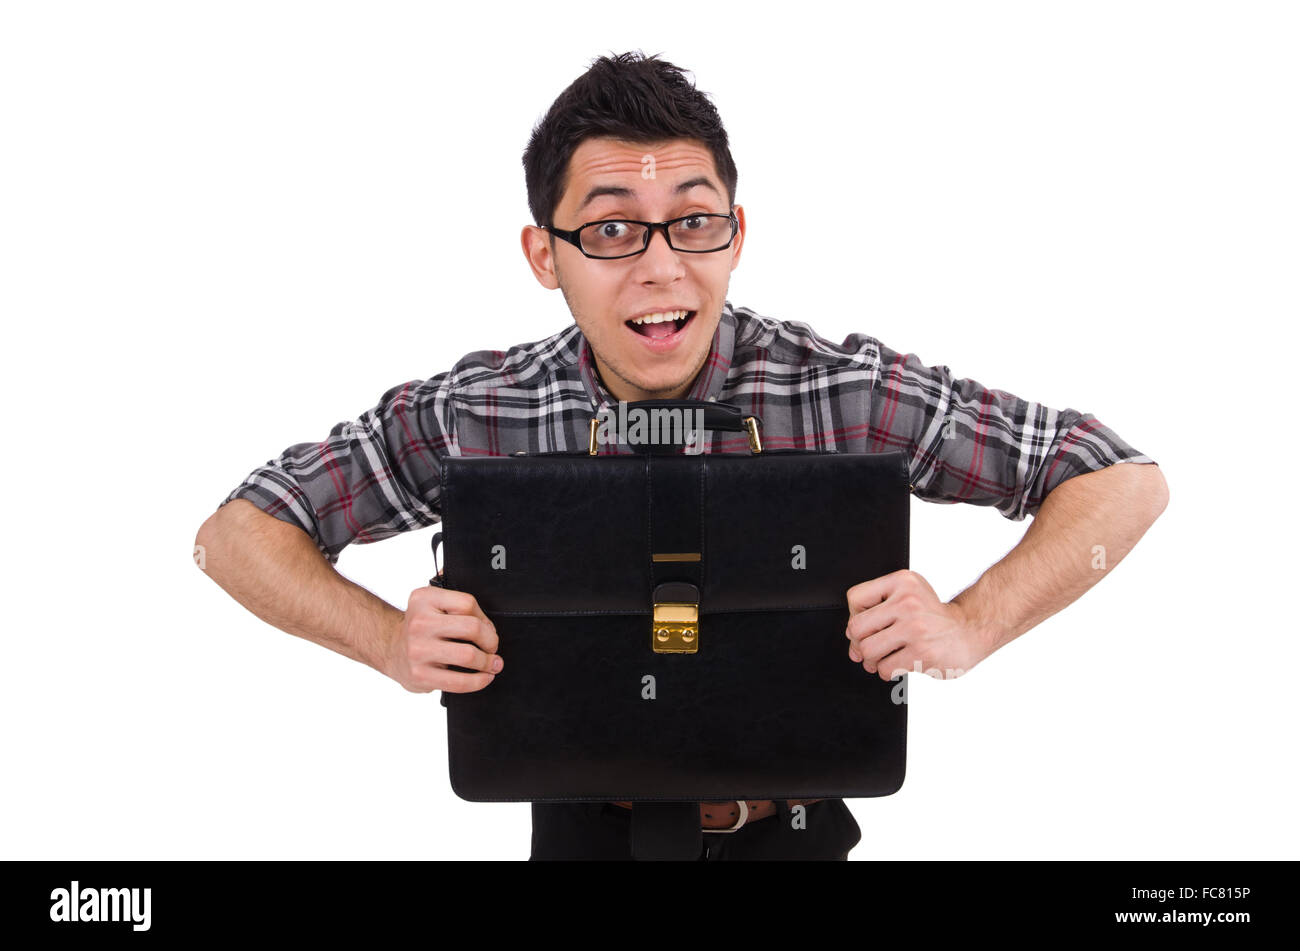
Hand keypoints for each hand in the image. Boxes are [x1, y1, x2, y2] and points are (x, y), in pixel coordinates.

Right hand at [386, 586, 501, 692]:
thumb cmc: (420, 627)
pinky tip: (484, 677)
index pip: (468, 603)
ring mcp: (418, 649)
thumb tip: (485, 601)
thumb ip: (454, 596)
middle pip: (472, 628)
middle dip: (491, 641)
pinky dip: (478, 681)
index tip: (488, 629)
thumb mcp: (431, 602)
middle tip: (492, 647)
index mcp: (424, 599)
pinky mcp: (420, 674)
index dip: (485, 619)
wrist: (390, 650)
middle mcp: (419, 622)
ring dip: (488, 662)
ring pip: (468, 655)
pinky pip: (458, 681)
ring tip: (492, 664)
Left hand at [845, 569, 992, 680]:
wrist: (971, 630)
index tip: (869, 625)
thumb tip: (852, 643)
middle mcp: (908, 602)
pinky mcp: (922, 653)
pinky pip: (886, 668)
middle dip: (860, 643)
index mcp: (902, 581)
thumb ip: (877, 609)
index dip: (855, 616)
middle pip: (857, 627)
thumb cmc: (934, 616)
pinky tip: (899, 663)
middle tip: (873, 647)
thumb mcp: (908, 593)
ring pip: (868, 650)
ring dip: (872, 660)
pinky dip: (887, 671)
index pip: (855, 598)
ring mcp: (916, 628)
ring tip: (885, 657)